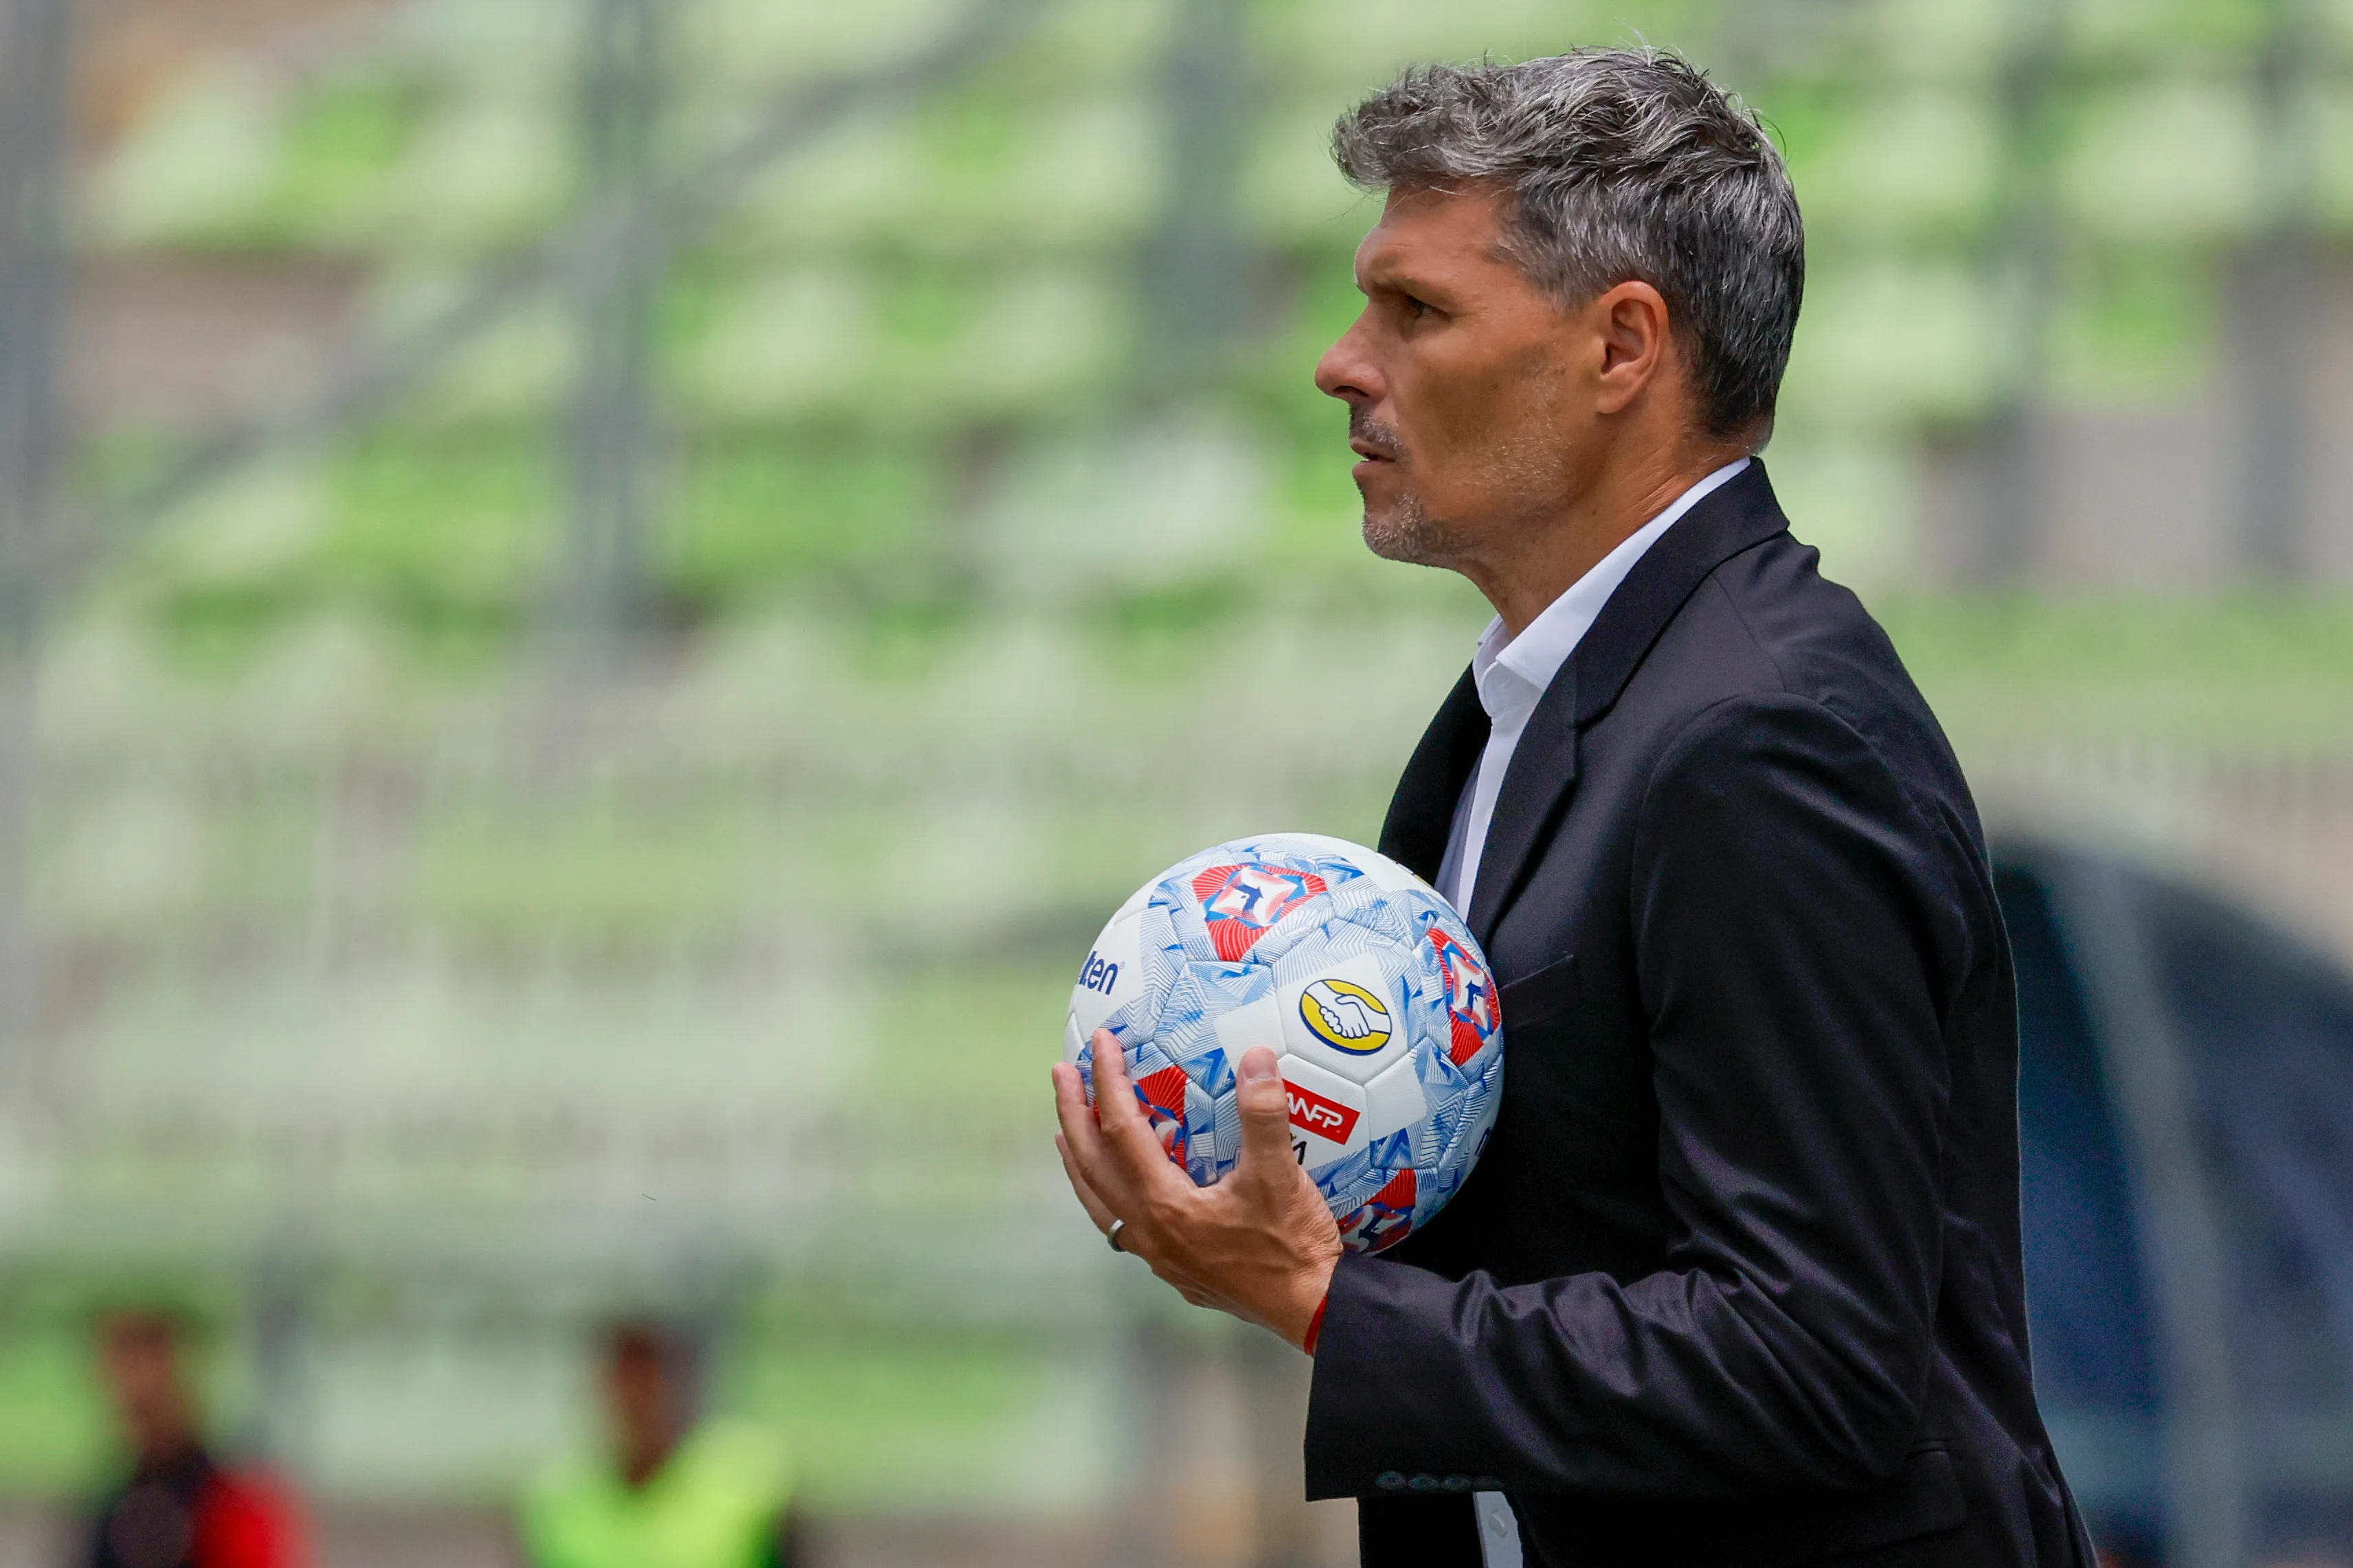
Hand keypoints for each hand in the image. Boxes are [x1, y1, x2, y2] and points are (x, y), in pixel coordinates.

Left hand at [1053, 1031, 1341, 1348]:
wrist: (1311, 1308)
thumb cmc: (1292, 1244)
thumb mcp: (1280, 1174)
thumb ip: (1264, 1114)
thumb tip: (1256, 1056)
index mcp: (1165, 1202)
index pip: (1121, 1129)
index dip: (1108, 1081)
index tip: (1101, 1043)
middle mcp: (1149, 1230)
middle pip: (1092, 1165)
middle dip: (1073, 1116)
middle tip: (1062, 1074)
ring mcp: (1157, 1255)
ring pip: (1099, 1200)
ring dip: (1080, 1160)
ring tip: (1066, 1133)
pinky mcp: (1175, 1269)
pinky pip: (1122, 1223)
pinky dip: (1108, 1194)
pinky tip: (1123, 1186)